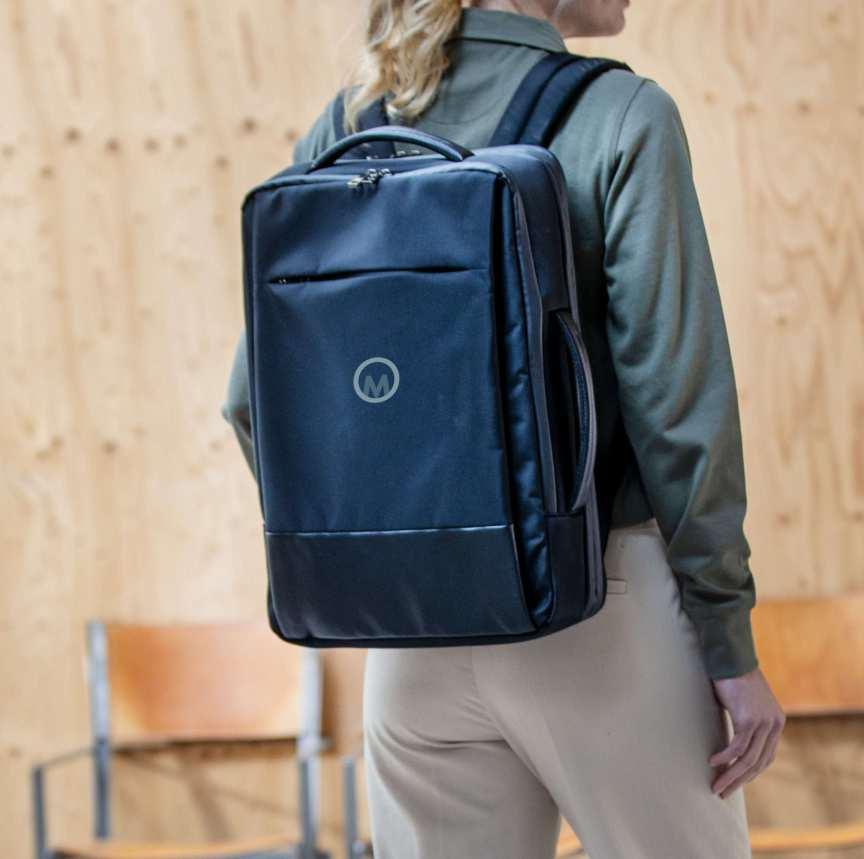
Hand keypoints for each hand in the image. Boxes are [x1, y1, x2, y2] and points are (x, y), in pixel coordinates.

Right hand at [709, 666, 785, 798]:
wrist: (731, 657)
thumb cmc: (733, 677)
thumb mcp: (745, 703)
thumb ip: (746, 721)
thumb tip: (734, 741)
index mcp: (776, 722)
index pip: (766, 757)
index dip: (750, 773)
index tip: (735, 782)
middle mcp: (774, 724)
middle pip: (758, 763)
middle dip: (739, 780)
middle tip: (722, 792)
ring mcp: (763, 723)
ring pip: (747, 759)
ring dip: (730, 775)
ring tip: (716, 785)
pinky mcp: (749, 719)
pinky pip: (737, 746)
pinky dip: (725, 757)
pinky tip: (713, 762)